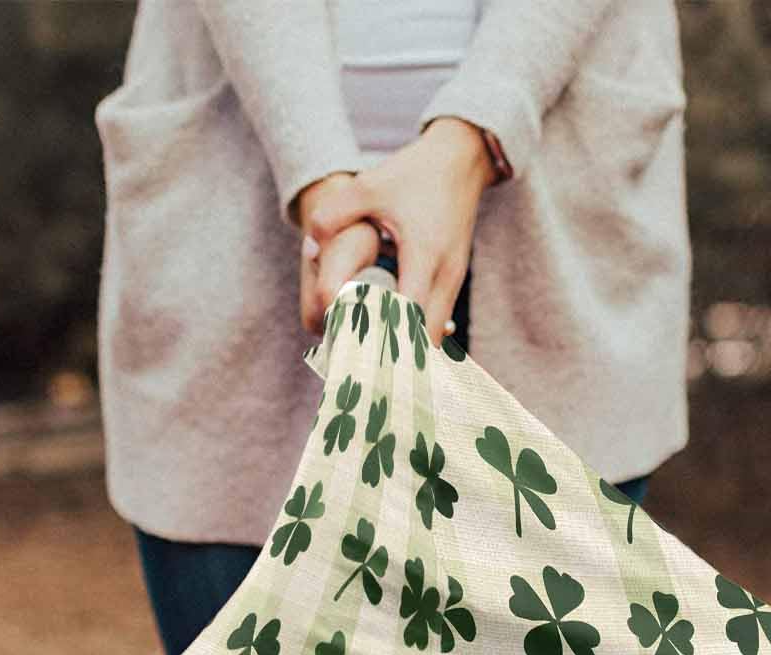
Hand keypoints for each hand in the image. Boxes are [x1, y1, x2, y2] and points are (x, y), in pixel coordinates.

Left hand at [301, 118, 495, 347]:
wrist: (461, 159)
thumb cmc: (415, 173)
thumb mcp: (371, 186)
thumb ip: (335, 213)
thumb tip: (308, 245)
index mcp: (424, 256)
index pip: (408, 318)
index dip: (385, 345)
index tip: (361, 365)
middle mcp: (445, 275)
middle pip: (425, 341)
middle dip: (397, 363)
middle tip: (363, 379)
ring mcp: (454, 281)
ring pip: (433, 337)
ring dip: (407, 354)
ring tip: (373, 370)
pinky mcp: (453, 281)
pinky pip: (436, 324)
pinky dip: (416, 339)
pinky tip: (391, 348)